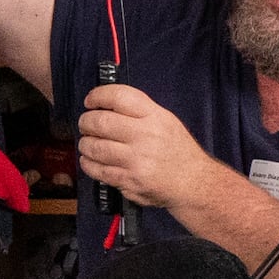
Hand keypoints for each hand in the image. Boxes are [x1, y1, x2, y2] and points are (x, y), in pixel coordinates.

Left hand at [69, 83, 220, 209]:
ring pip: (95, 147)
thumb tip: (105, 104)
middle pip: (101, 121)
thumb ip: (138, 112)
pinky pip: (97, 170)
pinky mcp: (129, 180)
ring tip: (88, 143)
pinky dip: (88, 163)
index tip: (90, 101)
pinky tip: (90, 160)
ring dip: (85, 144)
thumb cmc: (178, 152)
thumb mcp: (166, 121)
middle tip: (85, 124)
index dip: (98, 95)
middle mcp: (146, 136)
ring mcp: (136, 160)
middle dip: (86, 122)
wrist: (193, 182)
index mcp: (155, 117)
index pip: (120, 96)